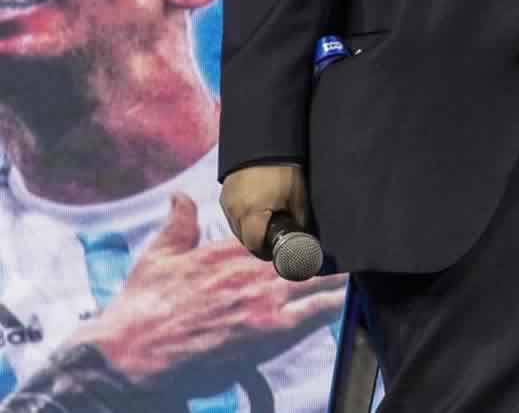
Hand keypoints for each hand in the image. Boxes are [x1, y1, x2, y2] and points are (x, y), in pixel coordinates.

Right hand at [62, 193, 345, 386]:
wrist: (130, 353)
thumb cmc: (142, 307)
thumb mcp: (158, 255)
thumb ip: (179, 223)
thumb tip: (180, 196)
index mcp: (230, 248)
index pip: (282, 228)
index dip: (304, 228)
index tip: (324, 224)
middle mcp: (253, 268)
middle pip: (308, 250)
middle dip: (328, 249)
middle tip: (351, 244)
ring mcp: (266, 298)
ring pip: (319, 277)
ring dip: (339, 273)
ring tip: (357, 266)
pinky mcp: (272, 330)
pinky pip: (318, 311)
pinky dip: (337, 301)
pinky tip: (351, 295)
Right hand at [218, 163, 306, 256]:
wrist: (265, 142)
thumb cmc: (284, 170)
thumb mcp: (298, 197)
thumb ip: (299, 221)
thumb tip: (303, 238)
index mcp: (251, 214)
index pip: (255, 246)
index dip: (268, 252)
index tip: (279, 251)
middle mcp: (233, 211)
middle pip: (244, 239)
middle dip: (260, 243)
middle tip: (277, 238)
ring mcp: (226, 202)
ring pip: (237, 228)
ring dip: (251, 231)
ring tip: (268, 223)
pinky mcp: (224, 193)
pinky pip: (233, 215)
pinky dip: (244, 218)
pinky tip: (258, 211)